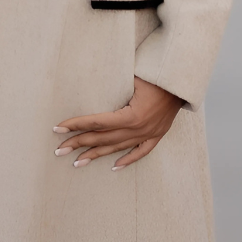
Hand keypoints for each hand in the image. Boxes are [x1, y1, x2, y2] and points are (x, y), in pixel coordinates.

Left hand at [54, 76, 182, 170]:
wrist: (183, 80)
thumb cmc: (155, 74)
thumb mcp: (132, 77)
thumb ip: (112, 86)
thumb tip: (88, 86)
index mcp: (131, 115)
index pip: (97, 122)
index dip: (76, 125)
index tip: (58, 128)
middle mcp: (138, 128)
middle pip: (102, 138)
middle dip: (78, 143)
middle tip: (59, 149)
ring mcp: (149, 134)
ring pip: (117, 148)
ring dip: (96, 155)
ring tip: (77, 162)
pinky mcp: (157, 135)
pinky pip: (140, 152)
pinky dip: (127, 160)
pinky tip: (114, 167)